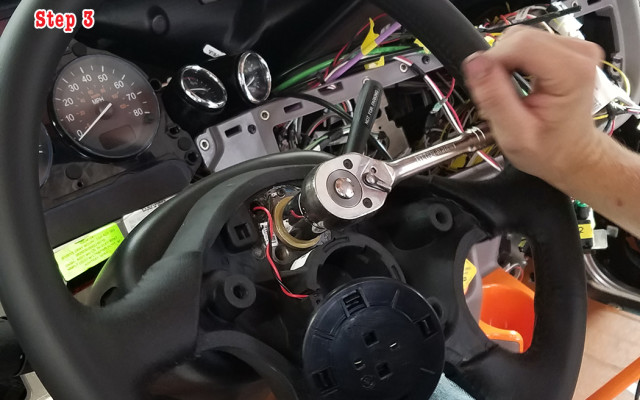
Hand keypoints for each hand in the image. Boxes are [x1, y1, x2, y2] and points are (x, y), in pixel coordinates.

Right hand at [462, 26, 604, 187]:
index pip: (519, 44)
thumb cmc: (549, 149)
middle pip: (519, 38)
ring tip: (508, 91)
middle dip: (498, 63)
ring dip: (505, 62)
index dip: (492, 62)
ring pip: (520, 37)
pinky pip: (527, 42)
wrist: (570, 153)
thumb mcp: (513, 133)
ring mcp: (574, 49)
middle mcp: (577, 55)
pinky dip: (514, 60)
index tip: (484, 86)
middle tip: (497, 94)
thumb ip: (493, 97)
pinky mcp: (566, 49)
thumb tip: (474, 63)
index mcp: (570, 73)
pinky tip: (517, 82)